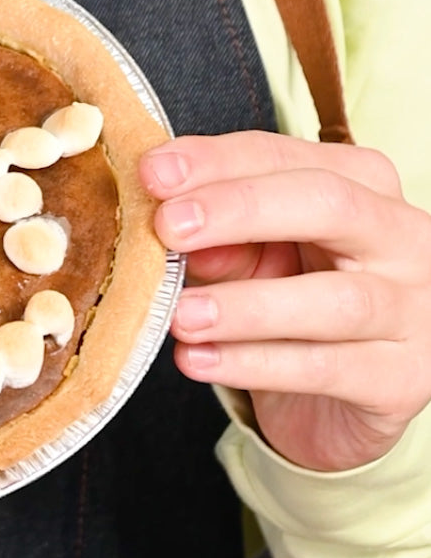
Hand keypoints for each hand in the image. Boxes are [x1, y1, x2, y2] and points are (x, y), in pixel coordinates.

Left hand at [139, 130, 430, 471]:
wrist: (340, 399)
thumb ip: (217, 239)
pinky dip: (253, 364)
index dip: (217, 162)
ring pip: (335, 300)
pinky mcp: (401, 378)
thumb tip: (168, 228)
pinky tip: (197, 359)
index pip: (287, 158)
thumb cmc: (292, 302)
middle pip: (328, 205)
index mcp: (362, 186)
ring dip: (245, 305)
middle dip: (239, 209)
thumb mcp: (250, 258)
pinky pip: (326, 369)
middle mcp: (401, 236)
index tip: (152, 173)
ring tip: (179, 314)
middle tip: (168, 227)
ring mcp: (412, 309)